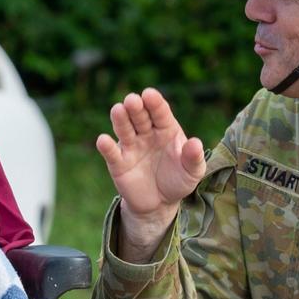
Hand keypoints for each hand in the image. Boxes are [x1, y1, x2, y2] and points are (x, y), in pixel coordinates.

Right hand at [96, 88, 205, 260]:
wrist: (160, 204)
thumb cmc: (178, 180)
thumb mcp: (192, 172)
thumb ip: (194, 158)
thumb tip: (195, 143)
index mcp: (166, 129)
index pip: (160, 112)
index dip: (155, 103)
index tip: (149, 94)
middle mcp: (146, 133)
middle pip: (140, 116)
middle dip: (135, 107)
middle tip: (132, 100)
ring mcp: (131, 146)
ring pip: (124, 129)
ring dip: (120, 119)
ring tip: (118, 110)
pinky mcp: (118, 163)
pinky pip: (111, 153)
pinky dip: (106, 146)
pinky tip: (103, 140)